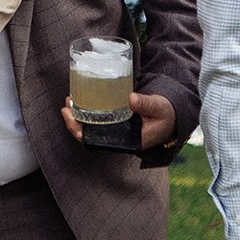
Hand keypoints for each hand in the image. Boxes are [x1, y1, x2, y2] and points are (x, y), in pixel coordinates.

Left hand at [58, 90, 175, 146]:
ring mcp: (116, 130)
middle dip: (74, 123)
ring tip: (69, 99)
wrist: (173, 114)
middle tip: (66, 105)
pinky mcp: (117, 120)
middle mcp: (118, 138)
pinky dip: (87, 109)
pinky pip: (97, 119)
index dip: (81, 132)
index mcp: (126, 141)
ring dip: (78, 115)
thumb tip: (131, 99)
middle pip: (89, 135)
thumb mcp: (159, 108)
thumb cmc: (166, 114)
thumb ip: (147, 104)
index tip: (71, 118)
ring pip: (91, 127)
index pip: (97, 142)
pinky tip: (81, 97)